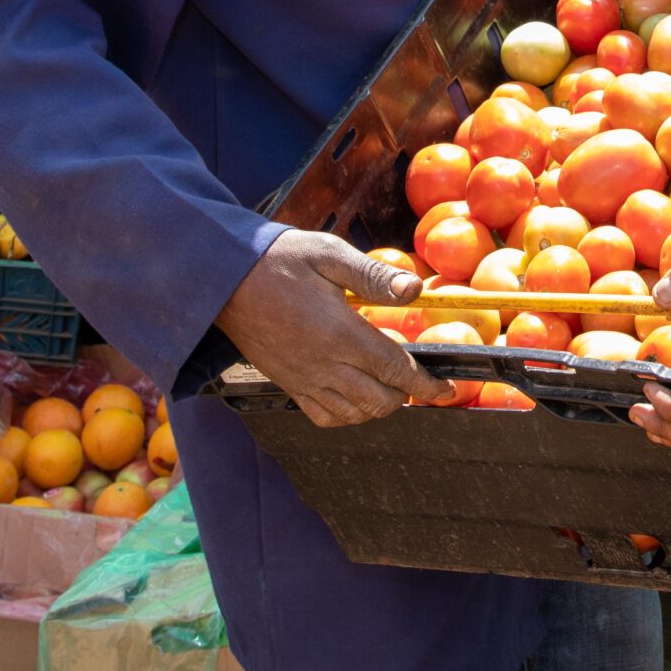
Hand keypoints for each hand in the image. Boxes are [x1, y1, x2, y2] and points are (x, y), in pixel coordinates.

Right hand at [216, 229, 455, 424]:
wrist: (224, 279)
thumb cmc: (280, 260)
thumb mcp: (329, 254)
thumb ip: (373, 275)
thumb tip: (415, 288)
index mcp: (341, 334)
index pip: (396, 370)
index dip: (426, 384)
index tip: (446, 388)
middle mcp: (324, 365)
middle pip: (379, 401)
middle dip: (406, 395)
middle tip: (417, 379)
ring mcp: (303, 379)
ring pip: (353, 414)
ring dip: (378, 406)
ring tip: (389, 386)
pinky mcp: (287, 384)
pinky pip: (322, 417)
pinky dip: (346, 415)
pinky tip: (354, 395)